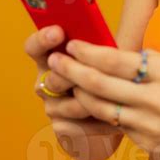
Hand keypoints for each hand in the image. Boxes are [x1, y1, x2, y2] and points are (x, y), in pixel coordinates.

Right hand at [25, 26, 123, 147]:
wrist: (115, 111)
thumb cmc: (112, 74)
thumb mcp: (109, 56)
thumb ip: (107, 44)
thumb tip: (124, 31)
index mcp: (53, 56)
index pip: (34, 47)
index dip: (42, 39)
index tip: (58, 32)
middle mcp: (48, 81)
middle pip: (49, 79)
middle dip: (68, 76)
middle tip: (84, 73)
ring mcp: (54, 106)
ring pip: (65, 106)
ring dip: (87, 102)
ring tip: (112, 101)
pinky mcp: (62, 127)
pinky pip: (75, 127)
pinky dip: (96, 124)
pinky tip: (115, 123)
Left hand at [47, 40, 159, 159]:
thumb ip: (155, 66)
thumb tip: (122, 59)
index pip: (118, 59)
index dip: (89, 52)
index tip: (73, 45)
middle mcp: (157, 97)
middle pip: (101, 83)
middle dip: (72, 71)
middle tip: (54, 61)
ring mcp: (150, 124)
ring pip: (101, 108)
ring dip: (78, 95)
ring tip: (64, 84)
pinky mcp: (147, 144)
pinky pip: (116, 127)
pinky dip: (99, 116)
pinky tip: (88, 108)